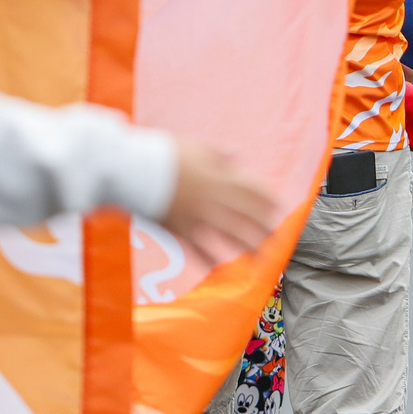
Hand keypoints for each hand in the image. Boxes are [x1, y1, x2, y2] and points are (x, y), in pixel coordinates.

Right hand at [160, 141, 277, 263]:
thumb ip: (219, 153)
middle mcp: (214, 198)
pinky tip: (222, 265)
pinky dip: (211, 258)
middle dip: (265, 228)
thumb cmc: (164, 155)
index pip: (254, 190)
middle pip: (248, 216)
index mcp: (220, 176)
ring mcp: (198, 216)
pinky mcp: (180, 229)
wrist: (133, 169)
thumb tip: (237, 155)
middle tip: (277, 238)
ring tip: (260, 258)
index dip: (269, 200)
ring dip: (248, 247)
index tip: (279, 208)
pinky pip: (200, 248)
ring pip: (231, 235)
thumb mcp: (196, 147)